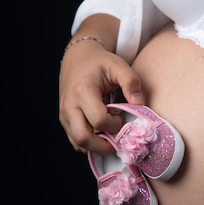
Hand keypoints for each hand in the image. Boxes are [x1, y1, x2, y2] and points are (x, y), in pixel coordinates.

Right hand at [59, 31, 144, 154]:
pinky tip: (100, 134)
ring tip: (109, 134)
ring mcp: (64, 115)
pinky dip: (89, 144)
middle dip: (103, 145)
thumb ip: (131, 82)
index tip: (121, 115)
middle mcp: (69, 106)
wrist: (77, 58)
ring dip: (96, 146)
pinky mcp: (64, 121)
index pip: (100, 121)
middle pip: (83, 138)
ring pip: (78, 144)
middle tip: (117, 139)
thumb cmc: (100, 63)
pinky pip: (75, 142)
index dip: (115, 124)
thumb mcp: (118, 65)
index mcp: (82, 91)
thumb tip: (139, 104)